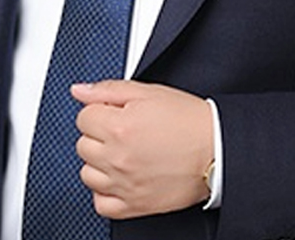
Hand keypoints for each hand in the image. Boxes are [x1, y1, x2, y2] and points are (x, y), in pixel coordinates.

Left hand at [70, 79, 212, 219]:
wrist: (215, 149)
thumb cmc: (188, 120)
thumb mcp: (148, 92)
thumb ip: (108, 90)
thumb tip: (79, 91)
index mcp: (119, 126)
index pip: (83, 117)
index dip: (100, 110)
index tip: (115, 112)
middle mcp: (117, 158)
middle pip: (83, 144)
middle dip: (99, 133)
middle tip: (124, 129)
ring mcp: (123, 184)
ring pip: (87, 174)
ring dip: (100, 162)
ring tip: (123, 152)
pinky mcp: (133, 206)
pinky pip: (100, 204)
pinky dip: (105, 192)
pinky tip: (120, 177)